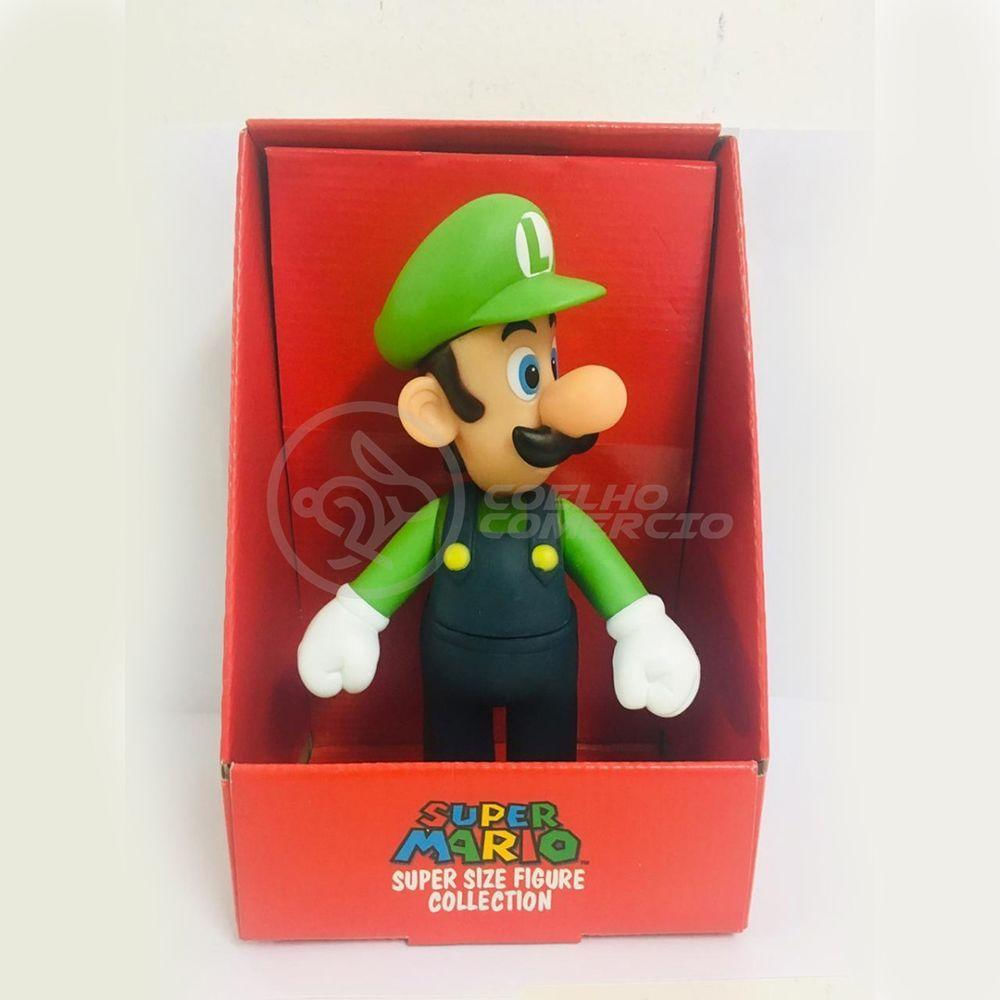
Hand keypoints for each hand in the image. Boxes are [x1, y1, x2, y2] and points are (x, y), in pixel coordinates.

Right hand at [297, 584, 388, 697]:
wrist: (360, 604)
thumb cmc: (358, 640)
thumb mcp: (362, 672)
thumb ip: (354, 686)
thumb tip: (349, 680)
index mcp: (306, 666)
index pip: (327, 690)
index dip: (343, 680)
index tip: (347, 661)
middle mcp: (303, 653)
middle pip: (327, 675)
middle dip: (342, 669)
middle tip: (350, 653)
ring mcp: (309, 639)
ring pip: (331, 661)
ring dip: (343, 656)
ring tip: (350, 642)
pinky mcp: (319, 630)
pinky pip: (333, 648)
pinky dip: (342, 645)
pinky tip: (349, 634)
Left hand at [606, 595, 699, 717]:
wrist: (637, 614)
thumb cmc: (632, 642)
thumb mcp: (624, 670)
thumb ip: (630, 696)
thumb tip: (642, 703)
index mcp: (686, 672)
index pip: (666, 707)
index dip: (647, 695)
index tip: (641, 672)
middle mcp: (694, 671)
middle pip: (673, 706)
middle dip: (653, 693)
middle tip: (643, 670)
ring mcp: (692, 666)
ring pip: (673, 698)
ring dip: (656, 688)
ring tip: (647, 666)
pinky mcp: (685, 663)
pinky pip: (673, 689)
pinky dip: (660, 683)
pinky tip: (651, 667)